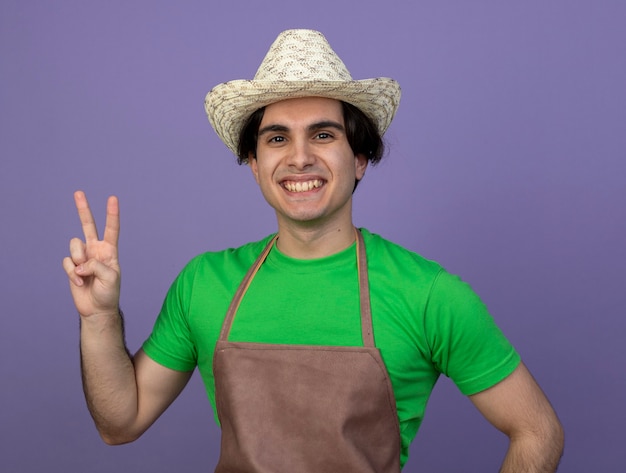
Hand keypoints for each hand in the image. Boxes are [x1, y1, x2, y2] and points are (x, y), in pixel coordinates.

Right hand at [63, 191, 120, 317]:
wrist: (97, 309)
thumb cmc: (109, 293)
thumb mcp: (110, 277)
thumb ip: (96, 265)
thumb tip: (79, 262)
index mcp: (110, 251)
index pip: (111, 229)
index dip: (112, 214)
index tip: (113, 198)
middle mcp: (96, 250)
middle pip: (88, 225)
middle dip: (83, 209)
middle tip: (78, 192)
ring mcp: (83, 257)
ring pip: (74, 245)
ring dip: (78, 260)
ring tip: (84, 273)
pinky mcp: (72, 266)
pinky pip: (67, 262)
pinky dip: (72, 273)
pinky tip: (79, 282)